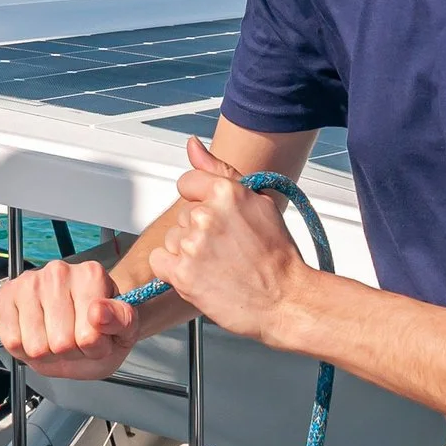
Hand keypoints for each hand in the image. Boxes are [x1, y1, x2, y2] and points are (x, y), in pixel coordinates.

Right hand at [0, 256, 138, 380]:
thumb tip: (98, 312)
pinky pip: (12, 340)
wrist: (80, 323)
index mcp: (91, 275)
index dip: (94, 348)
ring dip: (48, 353)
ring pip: (36, 347)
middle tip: (76, 340)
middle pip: (61, 343)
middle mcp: (58, 271)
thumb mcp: (125, 330)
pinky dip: (25, 350)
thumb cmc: (102, 326)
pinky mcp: (7, 295)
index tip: (98, 338)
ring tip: (57, 338)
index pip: (90, 337)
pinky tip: (37, 336)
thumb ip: (121, 320)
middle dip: (70, 352)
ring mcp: (30, 282)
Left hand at [149, 136, 309, 343]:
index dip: (201, 200)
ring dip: (187, 251)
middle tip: (226, 247)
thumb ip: (219, 171)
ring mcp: (192, 245)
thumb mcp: (258, 201)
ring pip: (172, 238)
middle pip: (182, 214)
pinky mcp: (182, 274)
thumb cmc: (277, 255)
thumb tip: (192, 145)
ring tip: (217, 264)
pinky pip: (159, 261)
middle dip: (198, 229)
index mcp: (225, 191)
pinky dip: (173, 269)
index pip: (187, 182)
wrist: (285, 300)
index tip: (216, 217)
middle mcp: (205, 215)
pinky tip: (199, 274)